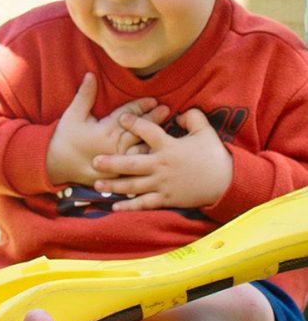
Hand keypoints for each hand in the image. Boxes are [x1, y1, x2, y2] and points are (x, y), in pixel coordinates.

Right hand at [46, 73, 167, 185]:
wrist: (55, 164)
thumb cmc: (65, 137)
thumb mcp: (73, 114)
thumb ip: (85, 95)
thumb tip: (91, 74)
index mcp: (104, 131)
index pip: (126, 115)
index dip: (140, 106)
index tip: (153, 99)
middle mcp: (113, 146)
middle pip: (137, 131)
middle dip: (153, 119)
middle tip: (167, 110)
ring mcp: (116, 162)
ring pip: (140, 149)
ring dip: (153, 139)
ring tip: (168, 132)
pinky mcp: (117, 175)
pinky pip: (136, 168)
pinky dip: (147, 160)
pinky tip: (158, 156)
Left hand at [93, 108, 232, 209]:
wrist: (227, 182)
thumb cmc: (214, 154)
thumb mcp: (205, 130)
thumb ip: (191, 117)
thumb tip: (177, 113)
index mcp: (169, 146)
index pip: (148, 132)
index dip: (134, 123)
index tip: (121, 118)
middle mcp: (162, 166)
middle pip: (132, 164)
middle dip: (112, 163)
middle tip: (94, 161)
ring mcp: (162, 184)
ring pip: (134, 186)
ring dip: (114, 185)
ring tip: (96, 184)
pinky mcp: (166, 198)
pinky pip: (145, 204)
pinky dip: (129, 206)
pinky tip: (114, 207)